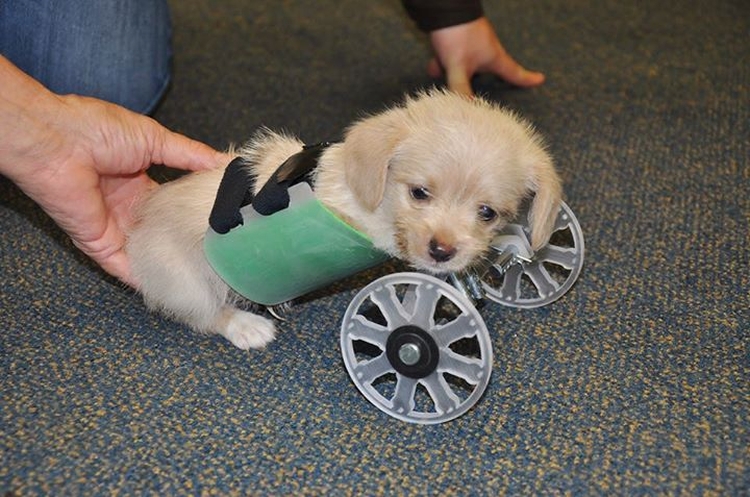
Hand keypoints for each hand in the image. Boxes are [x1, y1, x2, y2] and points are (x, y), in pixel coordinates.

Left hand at [1, 59, 228, 285]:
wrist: (56, 141)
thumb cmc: (98, 130)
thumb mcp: (156, 139)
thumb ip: (192, 155)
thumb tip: (229, 163)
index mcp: (137, 180)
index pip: (171, 203)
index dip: (194, 212)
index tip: (223, 222)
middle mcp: (125, 207)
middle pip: (161, 231)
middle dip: (185, 241)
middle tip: (219, 252)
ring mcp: (113, 227)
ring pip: (146, 253)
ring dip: (169, 263)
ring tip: (203, 276)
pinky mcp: (100, 245)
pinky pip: (125, 269)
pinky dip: (145, 280)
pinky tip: (171, 288)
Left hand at [428, 17, 544, 96]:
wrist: (445, 7)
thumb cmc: (458, 35)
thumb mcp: (458, 66)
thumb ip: (460, 88)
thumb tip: (466, 110)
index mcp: (494, 58)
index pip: (513, 73)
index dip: (526, 79)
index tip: (540, 79)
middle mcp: (486, 51)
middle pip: (485, 73)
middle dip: (473, 82)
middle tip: (468, 91)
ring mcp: (473, 44)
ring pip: (465, 65)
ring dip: (453, 72)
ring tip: (442, 72)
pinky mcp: (459, 38)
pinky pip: (454, 56)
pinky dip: (444, 62)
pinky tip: (434, 64)